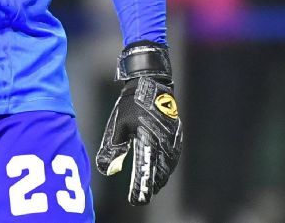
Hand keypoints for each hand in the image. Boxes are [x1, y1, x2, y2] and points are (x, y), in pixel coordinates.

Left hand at [95, 41, 182, 204]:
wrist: (151, 83)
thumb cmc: (130, 103)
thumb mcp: (117, 125)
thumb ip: (113, 149)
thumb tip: (108, 171)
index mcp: (148, 140)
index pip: (145, 172)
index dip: (140, 188)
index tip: (136, 200)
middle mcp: (164, 142)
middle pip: (160, 173)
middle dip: (151, 185)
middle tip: (142, 195)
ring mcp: (173, 139)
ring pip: (168, 166)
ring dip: (160, 177)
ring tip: (152, 186)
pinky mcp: (177, 135)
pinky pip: (173, 157)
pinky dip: (167, 166)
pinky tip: (161, 169)